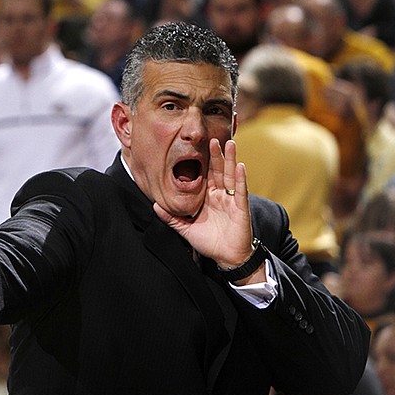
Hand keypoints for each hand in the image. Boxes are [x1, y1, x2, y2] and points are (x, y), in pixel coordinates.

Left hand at [154, 139, 254, 268]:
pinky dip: (240, 178)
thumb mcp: (186, 229)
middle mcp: (219, 195)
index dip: (201, 162)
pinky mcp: (240, 207)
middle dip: (215, 154)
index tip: (194, 147)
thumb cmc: (209, 242)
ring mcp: (231, 199)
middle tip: (212, 137)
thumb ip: (171, 218)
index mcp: (207, 197)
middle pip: (218, 170)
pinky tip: (240, 166)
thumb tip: (154, 207)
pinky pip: (240, 190)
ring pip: (230, 175)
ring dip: (230, 159)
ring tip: (229, 143)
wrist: (226, 257)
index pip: (204, 176)